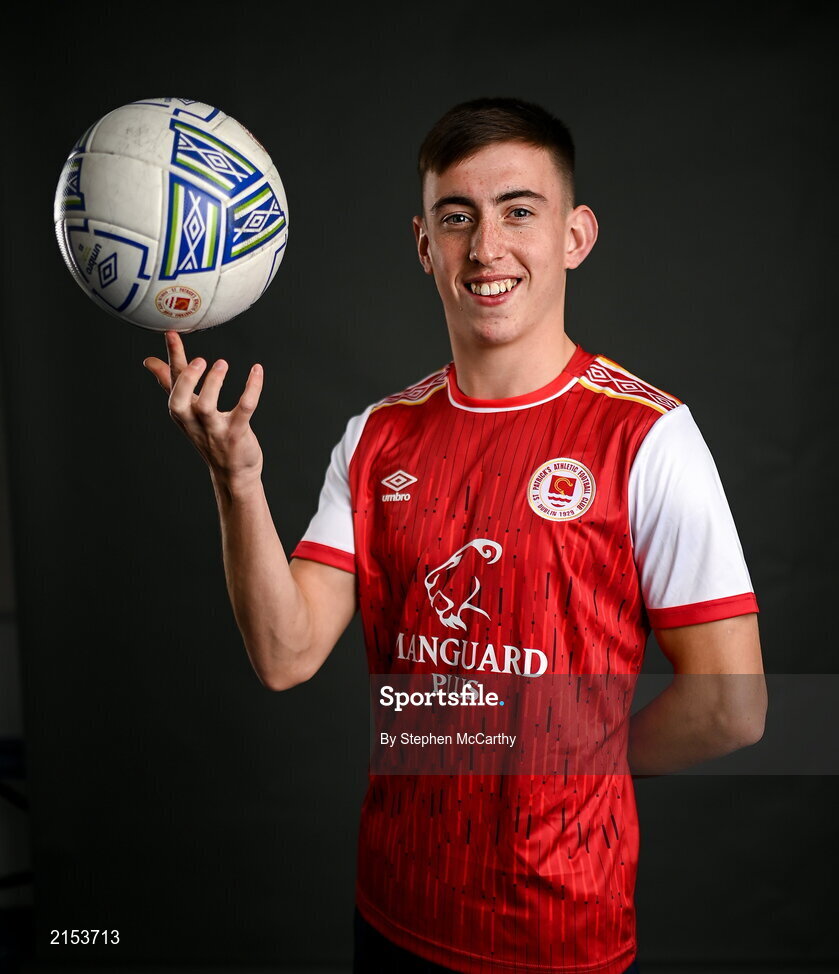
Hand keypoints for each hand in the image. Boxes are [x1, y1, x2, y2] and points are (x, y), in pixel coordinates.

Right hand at [143, 330, 263, 490]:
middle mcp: (194, 421)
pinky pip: (244, 410)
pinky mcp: (236, 435)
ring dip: (213, 384)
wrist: (233, 473)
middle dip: (186, 380)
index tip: (171, 333)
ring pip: (207, 407)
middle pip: (178, 402)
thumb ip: (171, 384)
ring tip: (222, 364)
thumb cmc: (209, 436)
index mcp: (182, 411)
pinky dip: (251, 389)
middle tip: (199, 360)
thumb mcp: (187, 411)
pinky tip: (257, 370)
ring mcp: (215, 429)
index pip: (172, 382)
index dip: (172, 357)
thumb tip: (149, 362)